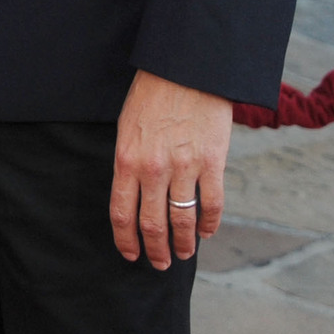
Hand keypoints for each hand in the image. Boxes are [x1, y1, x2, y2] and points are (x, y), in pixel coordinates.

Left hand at [109, 69, 230, 269]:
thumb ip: (130, 163)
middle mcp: (153, 168)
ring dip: (182, 243)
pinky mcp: (212, 163)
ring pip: (183, 220)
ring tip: (183, 254)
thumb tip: (135, 195)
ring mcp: (184, 167)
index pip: (122, 212)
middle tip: (159, 263)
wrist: (185, 69)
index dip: (126, 239)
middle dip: (155, 250)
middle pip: (152, 223)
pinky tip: (205, 232)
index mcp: (126, 159)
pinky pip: (212, 204)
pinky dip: (209, 224)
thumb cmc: (151, 96)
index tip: (130, 255)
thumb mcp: (127, 128)